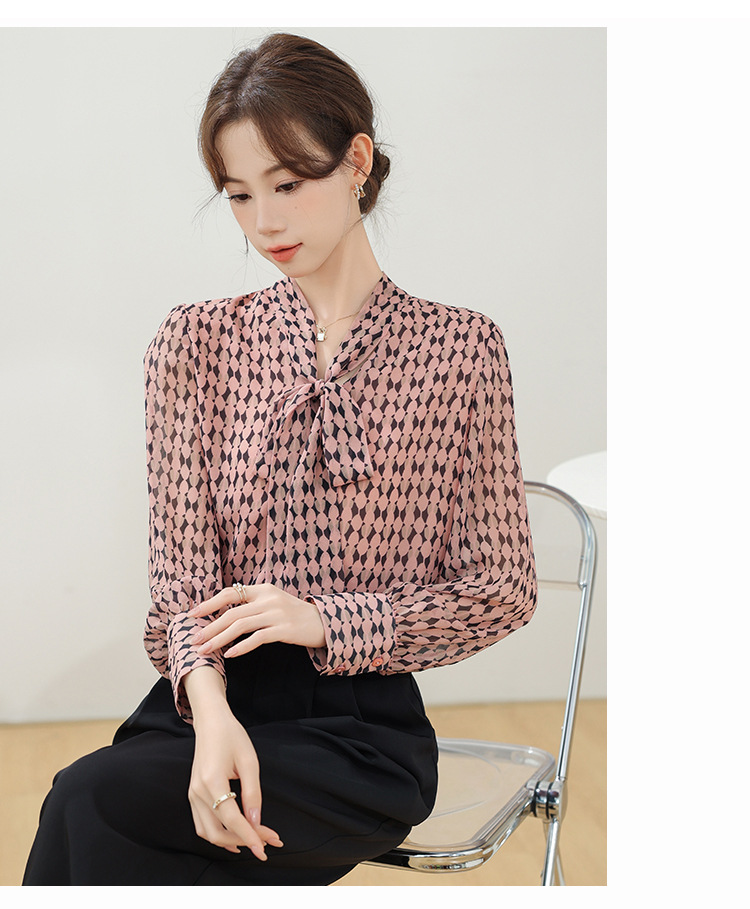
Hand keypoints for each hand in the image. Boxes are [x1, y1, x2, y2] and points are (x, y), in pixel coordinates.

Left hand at [188, 583, 324, 658]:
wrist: (323, 622)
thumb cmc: (294, 615)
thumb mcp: (273, 602)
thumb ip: (252, 604)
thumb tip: (224, 613)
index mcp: (263, 589)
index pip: (230, 593)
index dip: (209, 603)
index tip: (192, 615)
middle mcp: (268, 598)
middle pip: (231, 612)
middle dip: (209, 627)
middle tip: (194, 640)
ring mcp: (277, 613)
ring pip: (241, 625)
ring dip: (219, 639)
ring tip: (205, 651)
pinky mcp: (285, 629)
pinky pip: (258, 638)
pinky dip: (241, 646)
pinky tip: (230, 654)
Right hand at [188, 699, 282, 858]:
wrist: (211, 722)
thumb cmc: (231, 736)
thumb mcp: (249, 761)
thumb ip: (253, 793)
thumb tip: (256, 821)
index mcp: (212, 781)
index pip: (231, 819)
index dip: (249, 836)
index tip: (265, 848)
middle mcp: (198, 792)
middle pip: (218, 832)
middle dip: (244, 841)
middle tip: (268, 842)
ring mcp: (193, 794)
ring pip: (208, 832)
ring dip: (230, 841)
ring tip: (254, 841)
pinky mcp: (193, 795)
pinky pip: (202, 824)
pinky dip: (218, 834)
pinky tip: (234, 837)